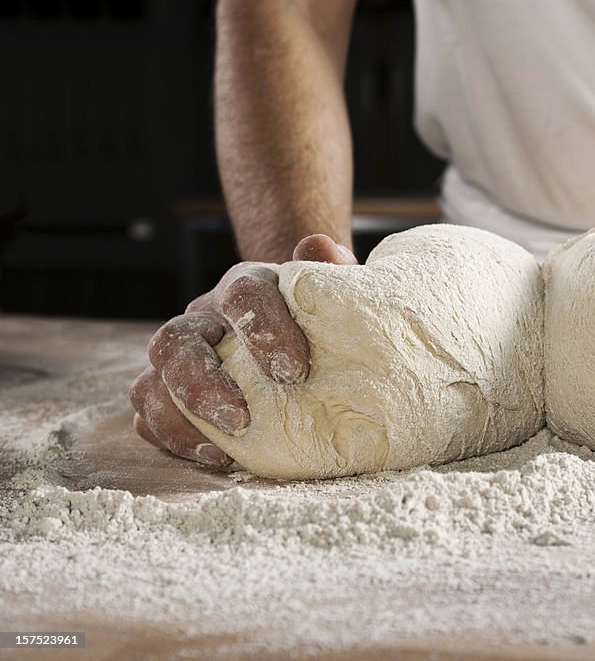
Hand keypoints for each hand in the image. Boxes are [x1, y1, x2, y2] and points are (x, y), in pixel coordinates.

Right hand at [128, 235, 356, 465]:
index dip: (263, 329)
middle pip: (179, 339)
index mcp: (244, 286)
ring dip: (182, 416)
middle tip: (241, 418)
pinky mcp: (171, 394)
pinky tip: (213, 456)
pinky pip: (151, 414)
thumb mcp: (334, 297)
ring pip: (154, 379)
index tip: (295, 370)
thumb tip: (320, 247)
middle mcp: (204, 318)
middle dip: (204, 382)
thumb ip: (332, 272)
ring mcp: (181, 358)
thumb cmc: (320, 322)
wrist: (304, 340)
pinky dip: (173, 436)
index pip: (242, 294)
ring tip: (224, 449)